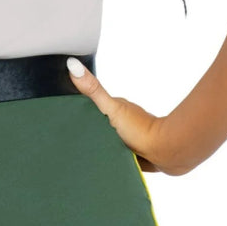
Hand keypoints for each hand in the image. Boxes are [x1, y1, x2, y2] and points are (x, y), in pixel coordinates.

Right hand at [65, 57, 182, 174]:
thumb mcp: (111, 108)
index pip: (88, 107)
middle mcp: (119, 123)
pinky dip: (105, 158)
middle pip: (95, 125)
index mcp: (113, 109)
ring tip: (80, 153)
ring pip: (102, 141)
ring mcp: (124, 139)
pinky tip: (97, 162)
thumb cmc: (140, 129)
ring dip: (95, 145)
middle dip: (84, 130)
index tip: (61, 112)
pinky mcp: (129, 155)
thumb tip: (73, 64)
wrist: (165, 152)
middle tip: (69, 139)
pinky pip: (112, 157)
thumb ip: (93, 90)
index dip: (75, 109)